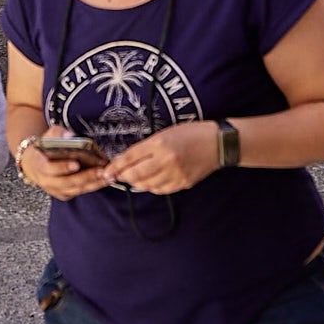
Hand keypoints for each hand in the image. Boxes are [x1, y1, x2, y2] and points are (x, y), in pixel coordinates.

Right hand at [17, 135, 111, 199]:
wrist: (33, 165)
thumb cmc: (43, 149)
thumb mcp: (47, 137)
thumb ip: (57, 134)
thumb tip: (70, 136)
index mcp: (40, 167)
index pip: (50, 169)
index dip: (63, 167)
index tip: (76, 164)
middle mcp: (47, 181)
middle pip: (68, 182)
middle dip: (86, 177)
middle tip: (101, 171)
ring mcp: (56, 190)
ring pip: (76, 189)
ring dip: (94, 184)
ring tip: (108, 176)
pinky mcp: (64, 194)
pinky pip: (79, 192)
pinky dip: (92, 186)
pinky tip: (104, 180)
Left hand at [103, 121, 227, 196]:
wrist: (218, 143)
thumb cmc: (191, 134)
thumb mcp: (166, 134)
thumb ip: (146, 147)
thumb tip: (127, 162)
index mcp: (160, 143)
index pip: (130, 157)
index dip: (115, 166)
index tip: (106, 171)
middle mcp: (166, 160)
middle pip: (135, 175)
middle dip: (123, 177)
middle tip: (117, 175)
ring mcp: (175, 174)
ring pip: (146, 185)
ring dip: (136, 183)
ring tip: (134, 177)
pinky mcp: (182, 184)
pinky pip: (160, 190)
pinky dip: (151, 187)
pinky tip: (151, 180)